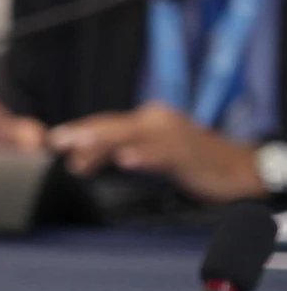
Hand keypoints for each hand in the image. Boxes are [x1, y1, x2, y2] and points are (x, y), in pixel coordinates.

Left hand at [45, 103, 265, 201]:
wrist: (238, 168)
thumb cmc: (190, 162)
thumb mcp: (147, 157)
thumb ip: (114, 156)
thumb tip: (77, 162)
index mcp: (146, 121)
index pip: (106, 124)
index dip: (79, 131)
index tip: (51, 140)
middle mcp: (157, 122)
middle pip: (114, 125)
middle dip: (83, 133)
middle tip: (56, 140)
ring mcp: (173, 136)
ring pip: (132, 135)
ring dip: (104, 141)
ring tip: (79, 146)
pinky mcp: (187, 153)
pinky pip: (161, 154)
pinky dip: (143, 156)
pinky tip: (126, 160)